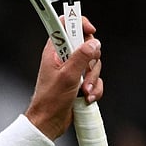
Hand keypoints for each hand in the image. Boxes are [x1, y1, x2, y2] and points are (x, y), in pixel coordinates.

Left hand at [25, 15, 103, 139]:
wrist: (49, 121)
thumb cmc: (50, 99)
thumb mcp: (67, 76)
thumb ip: (81, 57)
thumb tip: (94, 43)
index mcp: (54, 51)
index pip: (65, 26)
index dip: (79, 24)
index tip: (91, 30)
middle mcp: (64, 58)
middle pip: (87, 45)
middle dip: (91, 61)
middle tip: (84, 72)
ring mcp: (73, 70)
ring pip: (94, 64)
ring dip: (92, 79)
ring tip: (83, 91)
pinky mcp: (81, 82)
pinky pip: (96, 79)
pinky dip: (95, 88)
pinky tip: (87, 97)